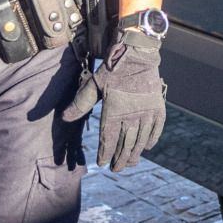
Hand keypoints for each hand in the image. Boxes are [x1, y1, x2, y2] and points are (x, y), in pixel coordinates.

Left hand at [63, 31, 165, 171]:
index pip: (108, 139)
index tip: (102, 163)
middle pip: (126, 144)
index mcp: (114, 111)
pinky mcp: (158, 108)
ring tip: (130, 163)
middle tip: (116, 169)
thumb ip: (80, 103)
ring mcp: (147, 112)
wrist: (138, 54)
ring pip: (141, 140)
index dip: (105, 153)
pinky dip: (152, 140)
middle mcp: (132, 114)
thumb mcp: (93, 84)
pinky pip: (156, 130)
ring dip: (135, 154)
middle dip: (120, 159)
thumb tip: (63, 118)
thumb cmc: (113, 70)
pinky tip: (147, 147)